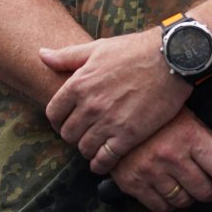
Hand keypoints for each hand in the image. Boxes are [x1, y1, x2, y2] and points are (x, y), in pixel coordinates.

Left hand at [40, 28, 191, 173]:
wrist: (170, 58)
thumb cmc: (134, 49)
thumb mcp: (97, 47)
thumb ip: (66, 56)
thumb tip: (41, 54)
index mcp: (79, 83)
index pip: (53, 113)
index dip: (58, 119)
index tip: (66, 121)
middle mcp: (90, 105)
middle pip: (67, 134)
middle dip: (73, 134)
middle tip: (84, 132)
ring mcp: (108, 122)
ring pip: (84, 148)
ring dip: (88, 148)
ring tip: (96, 144)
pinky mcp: (128, 135)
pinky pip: (104, 160)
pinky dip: (101, 164)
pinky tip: (104, 161)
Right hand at [109, 108, 211, 211]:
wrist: (115, 114)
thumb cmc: (155, 116)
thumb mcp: (185, 117)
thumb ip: (204, 137)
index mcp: (190, 136)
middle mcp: (172, 155)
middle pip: (204, 191)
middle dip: (209, 191)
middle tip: (207, 186)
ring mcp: (152, 171)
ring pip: (183, 201)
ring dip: (188, 197)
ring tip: (186, 186)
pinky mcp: (133, 183)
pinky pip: (160, 207)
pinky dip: (167, 203)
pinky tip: (167, 190)